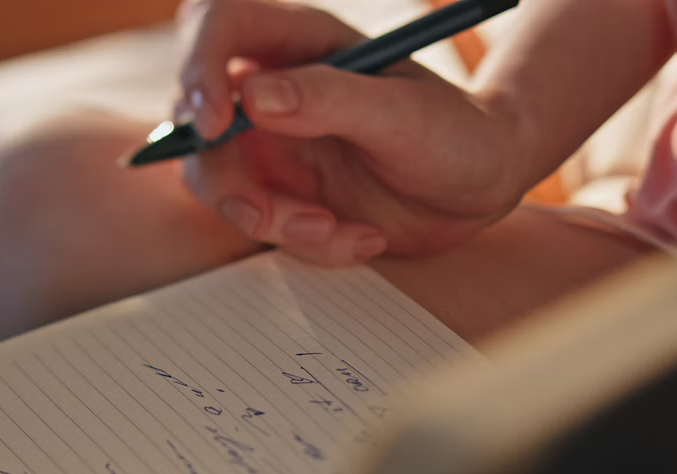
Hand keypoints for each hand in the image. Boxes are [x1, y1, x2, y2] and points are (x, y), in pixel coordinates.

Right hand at [175, 0, 532, 264]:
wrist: (481, 187)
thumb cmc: (456, 134)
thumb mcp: (403, 113)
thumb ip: (329, 98)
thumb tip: (250, 96)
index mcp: (301, 44)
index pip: (216, 26)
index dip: (198, 66)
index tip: (214, 123)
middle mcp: (275, 91)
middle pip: (195, 118)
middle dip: (224, 177)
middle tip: (264, 215)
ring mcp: (274, 145)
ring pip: (219, 181)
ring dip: (270, 220)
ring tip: (338, 231)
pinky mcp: (285, 193)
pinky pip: (262, 223)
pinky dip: (307, 244)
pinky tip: (362, 239)